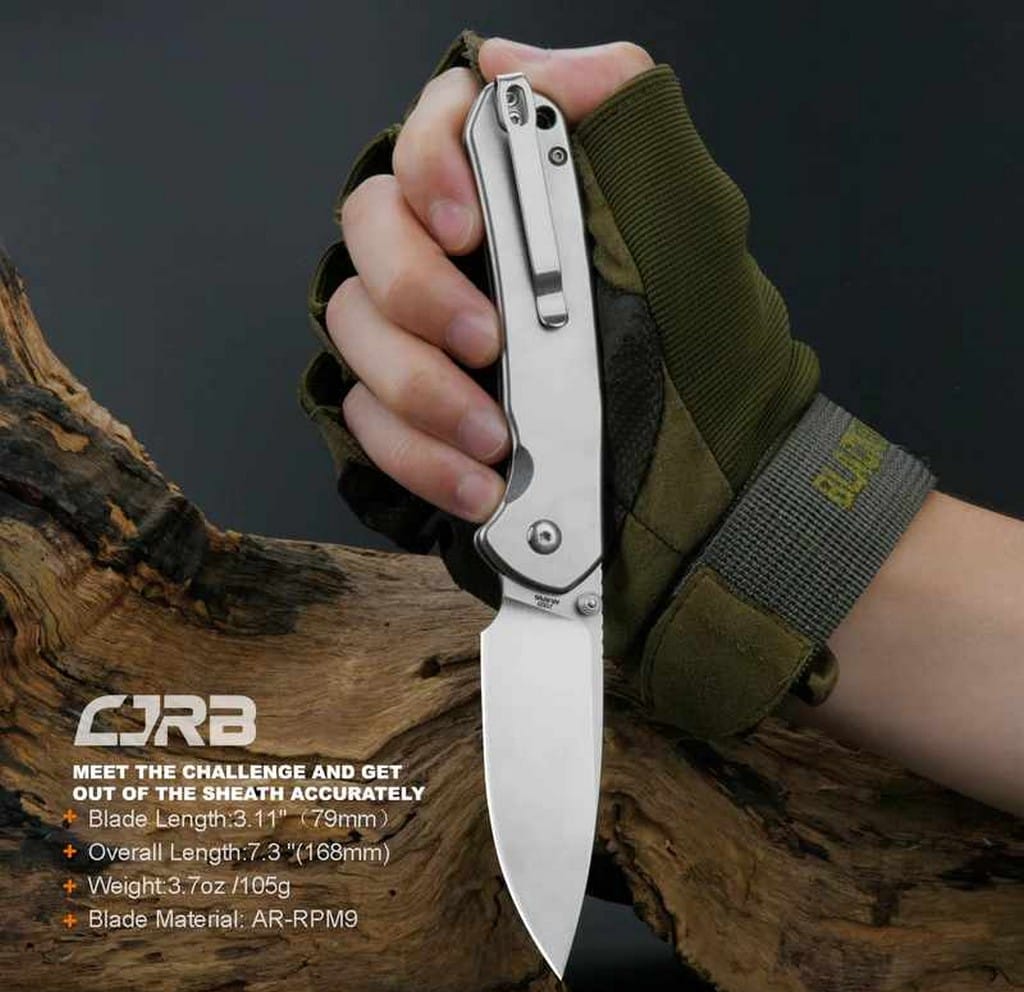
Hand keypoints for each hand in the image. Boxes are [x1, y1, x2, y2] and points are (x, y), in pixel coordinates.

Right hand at [323, 38, 653, 521]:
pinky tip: (478, 479)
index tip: (468, 226)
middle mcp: (454, 250)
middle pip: (369, 228)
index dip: (430, 164)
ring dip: (419, 388)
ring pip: (355, 328)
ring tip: (495, 439)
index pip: (431, 128)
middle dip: (420, 291)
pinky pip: (367, 418)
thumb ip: (621, 113)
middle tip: (491, 343)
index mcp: (514, 187)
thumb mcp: (687, 216)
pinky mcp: (410, 409)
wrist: (700, 459)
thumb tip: (513, 64)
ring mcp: (424, 330)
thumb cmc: (698, 339)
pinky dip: (415, 454)